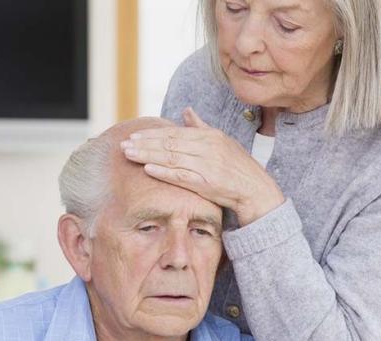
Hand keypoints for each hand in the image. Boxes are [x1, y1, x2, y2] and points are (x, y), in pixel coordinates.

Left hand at [120, 107, 284, 225]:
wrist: (256, 190)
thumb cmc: (238, 167)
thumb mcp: (223, 141)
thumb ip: (201, 127)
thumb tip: (186, 111)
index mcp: (210, 136)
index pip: (174, 132)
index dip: (152, 134)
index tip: (134, 136)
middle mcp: (208, 148)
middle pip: (169, 143)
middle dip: (144, 144)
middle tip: (124, 145)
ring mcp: (208, 165)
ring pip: (171, 158)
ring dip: (147, 156)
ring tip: (129, 155)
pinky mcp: (207, 183)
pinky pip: (181, 176)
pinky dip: (164, 172)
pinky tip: (148, 169)